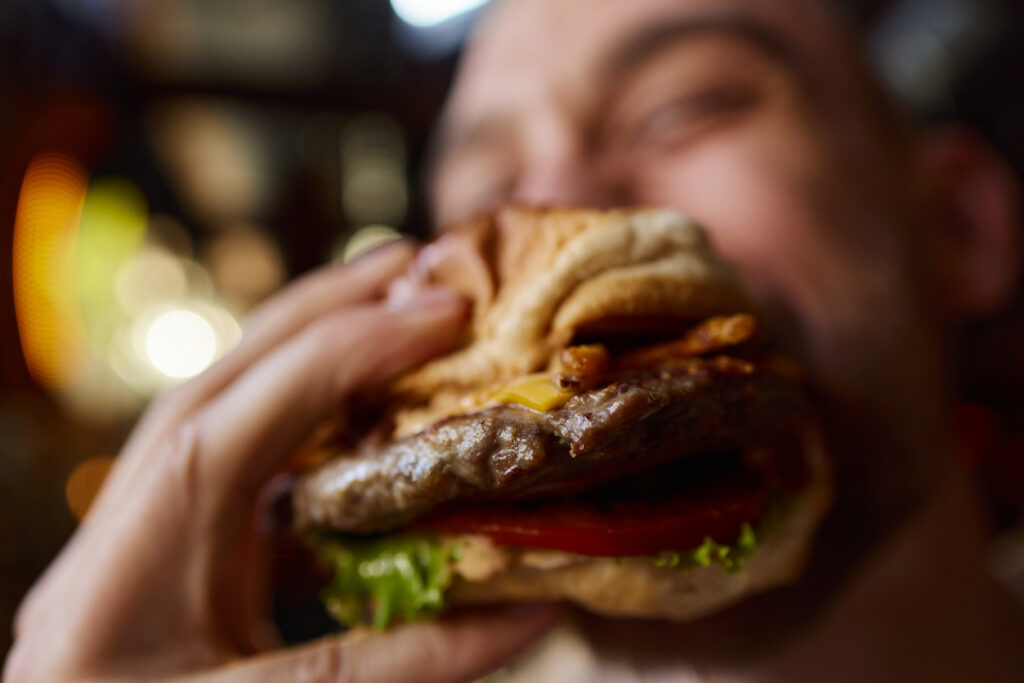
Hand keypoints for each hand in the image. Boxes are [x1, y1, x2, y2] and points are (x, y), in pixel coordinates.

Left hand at [4, 242, 558, 682]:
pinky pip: (234, 436)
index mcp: (131, 566)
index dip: (346, 361)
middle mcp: (127, 520)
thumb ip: (405, 664)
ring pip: (222, 396)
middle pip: (222, 382)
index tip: (440, 316)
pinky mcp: (168, 532)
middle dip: (322, 311)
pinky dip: (298, 394)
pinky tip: (352, 385)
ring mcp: (142, 520)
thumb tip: (531, 607)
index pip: (243, 431)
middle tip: (418, 265)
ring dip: (308, 339)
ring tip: (389, 298)